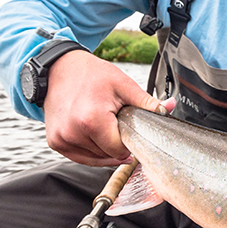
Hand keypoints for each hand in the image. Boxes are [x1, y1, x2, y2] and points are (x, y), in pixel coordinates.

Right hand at [41, 50, 163, 165]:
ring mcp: (62, 139)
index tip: (127, 127)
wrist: (59, 68)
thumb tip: (171, 107)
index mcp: (92, 120)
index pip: (119, 149)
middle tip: (113, 121)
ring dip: (102, 147)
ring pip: (95, 158)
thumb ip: (147, 102)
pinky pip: (81, 157)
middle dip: (115, 143)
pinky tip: (93, 133)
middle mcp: (73, 132)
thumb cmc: (93, 75)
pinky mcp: (55, 142)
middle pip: (108, 155)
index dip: (128, 141)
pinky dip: (90, 150)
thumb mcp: (123, 85)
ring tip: (101, 123)